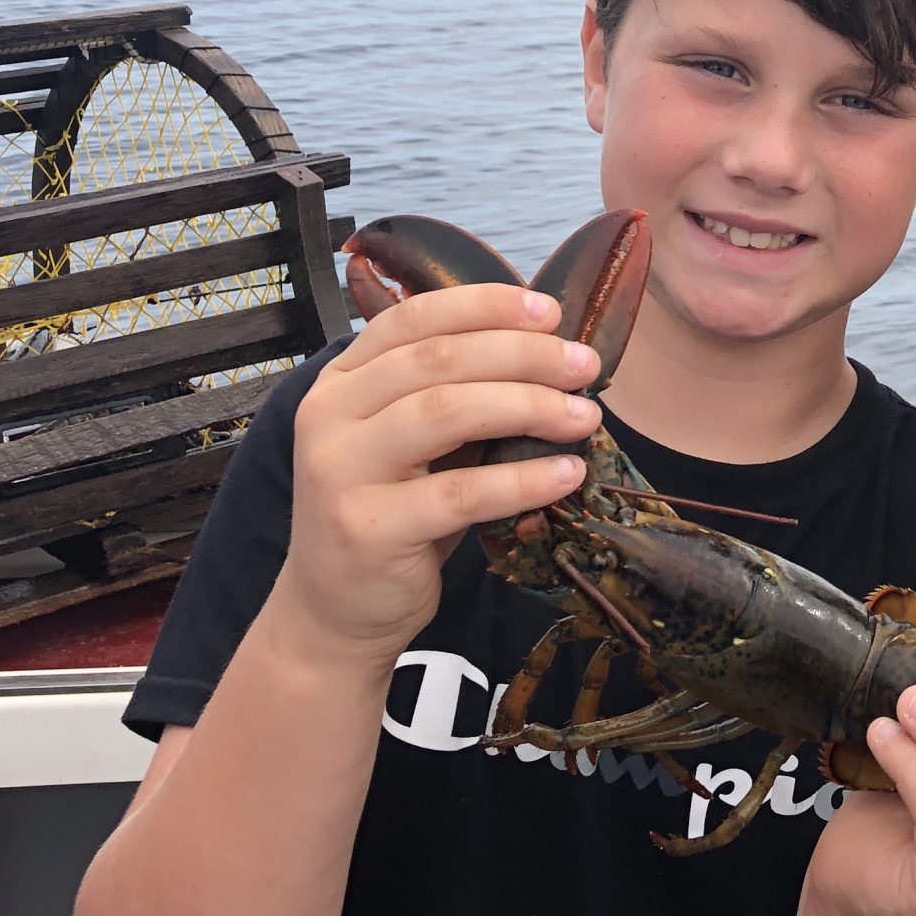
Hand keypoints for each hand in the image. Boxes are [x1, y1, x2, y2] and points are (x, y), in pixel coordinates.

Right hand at [270, 283, 602, 664]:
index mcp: (341, 380)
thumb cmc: (392, 514)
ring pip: (447, 412)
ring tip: (585, 416)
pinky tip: (568, 473)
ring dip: (530, 406)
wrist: (335, 609)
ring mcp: (341, 471)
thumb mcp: (414, 445)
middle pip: (438, 359)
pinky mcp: (368, 529)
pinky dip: (523, 479)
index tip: (550, 311)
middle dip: (524, 355)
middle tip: (586, 365)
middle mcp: (329, 414)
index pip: (413, 318)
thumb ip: (453, 394)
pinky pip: (460, 493)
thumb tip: (552, 353)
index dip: (484, 305)